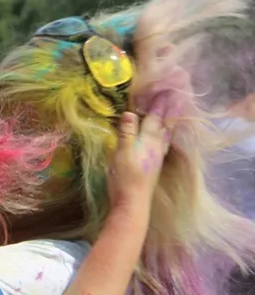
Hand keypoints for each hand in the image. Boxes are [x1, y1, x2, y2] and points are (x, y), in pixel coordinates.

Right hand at [106, 93, 174, 210]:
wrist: (133, 202)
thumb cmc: (125, 178)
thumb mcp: (122, 153)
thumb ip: (127, 133)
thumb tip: (130, 113)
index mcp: (148, 142)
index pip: (154, 119)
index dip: (157, 106)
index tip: (164, 92)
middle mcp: (156, 148)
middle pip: (163, 126)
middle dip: (167, 112)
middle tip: (173, 99)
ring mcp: (156, 158)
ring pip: (165, 136)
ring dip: (168, 124)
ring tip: (172, 115)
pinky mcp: (154, 166)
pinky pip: (163, 145)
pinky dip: (165, 137)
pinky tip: (164, 139)